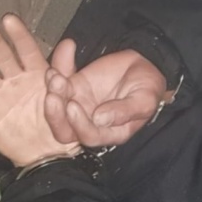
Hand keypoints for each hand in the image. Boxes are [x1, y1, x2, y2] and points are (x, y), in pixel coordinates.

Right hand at [0, 15, 80, 165]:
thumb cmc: (60, 123)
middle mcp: (15, 80)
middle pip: (2, 57)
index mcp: (35, 72)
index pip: (26, 49)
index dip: (18, 34)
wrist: (49, 154)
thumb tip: (70, 42)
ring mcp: (0, 96)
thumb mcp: (68, 96)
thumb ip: (66, 70)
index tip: (9, 19)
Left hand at [43, 40, 170, 146]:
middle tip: (53, 96)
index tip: (73, 106)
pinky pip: (58, 86)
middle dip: (55, 115)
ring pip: (57, 109)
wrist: (143, 66)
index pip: (90, 136)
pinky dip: (53, 78)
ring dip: (53, 94)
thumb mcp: (145, 100)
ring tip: (55, 76)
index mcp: (110, 132)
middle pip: (65, 129)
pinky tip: (54, 69)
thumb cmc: (148, 88)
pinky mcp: (74, 87)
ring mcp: (80, 106)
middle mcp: (91, 124)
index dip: (79, 124)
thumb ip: (125, 111)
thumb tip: (100, 119)